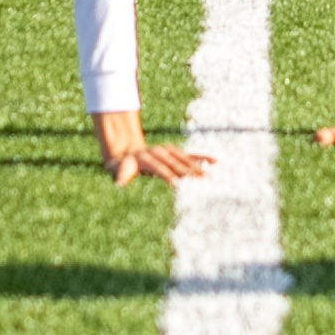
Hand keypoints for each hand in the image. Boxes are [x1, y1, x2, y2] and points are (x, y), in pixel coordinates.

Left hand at [93, 109, 211, 186]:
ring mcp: (168, 150)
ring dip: (197, 167)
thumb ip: (122, 176)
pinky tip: (216, 161)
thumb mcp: (119, 170)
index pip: (158, 167)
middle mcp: (158, 152)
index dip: (167, 174)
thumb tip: (119, 184)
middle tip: (199, 182)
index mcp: (145, 158)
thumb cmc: (122, 167)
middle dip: (187, 172)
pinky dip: (202, 157)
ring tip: (208, 178)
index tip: (176, 184)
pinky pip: (190, 155)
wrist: (126, 151)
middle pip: (175, 163)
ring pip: (184, 159)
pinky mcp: (175, 152)